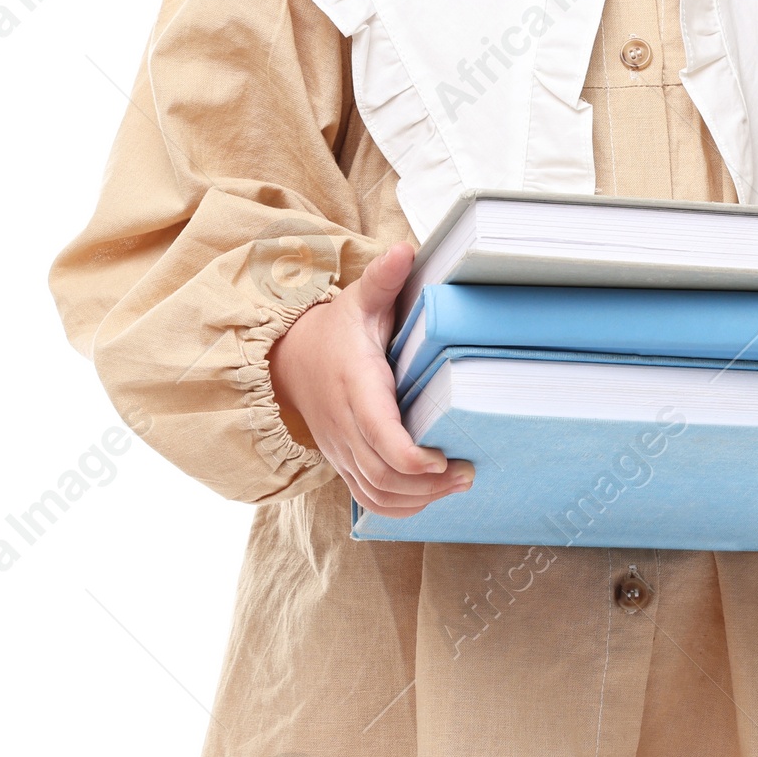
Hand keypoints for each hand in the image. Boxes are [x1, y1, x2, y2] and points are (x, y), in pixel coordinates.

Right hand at [267, 240, 473, 517]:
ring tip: (456, 484)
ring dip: (417, 499)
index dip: (409, 456)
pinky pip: (366, 498)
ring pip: (374, 492)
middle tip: (467, 471)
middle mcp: (345, 424)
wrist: (290, 358)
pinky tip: (428, 497)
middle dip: (426, 483)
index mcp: (355, 384)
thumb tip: (405, 249)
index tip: (441, 458)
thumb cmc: (336, 329)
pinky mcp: (342, 461)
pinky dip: (398, 507)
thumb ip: (383, 280)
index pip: (378, 432)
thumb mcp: (358, 299)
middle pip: (381, 473)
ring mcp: (341, 448)